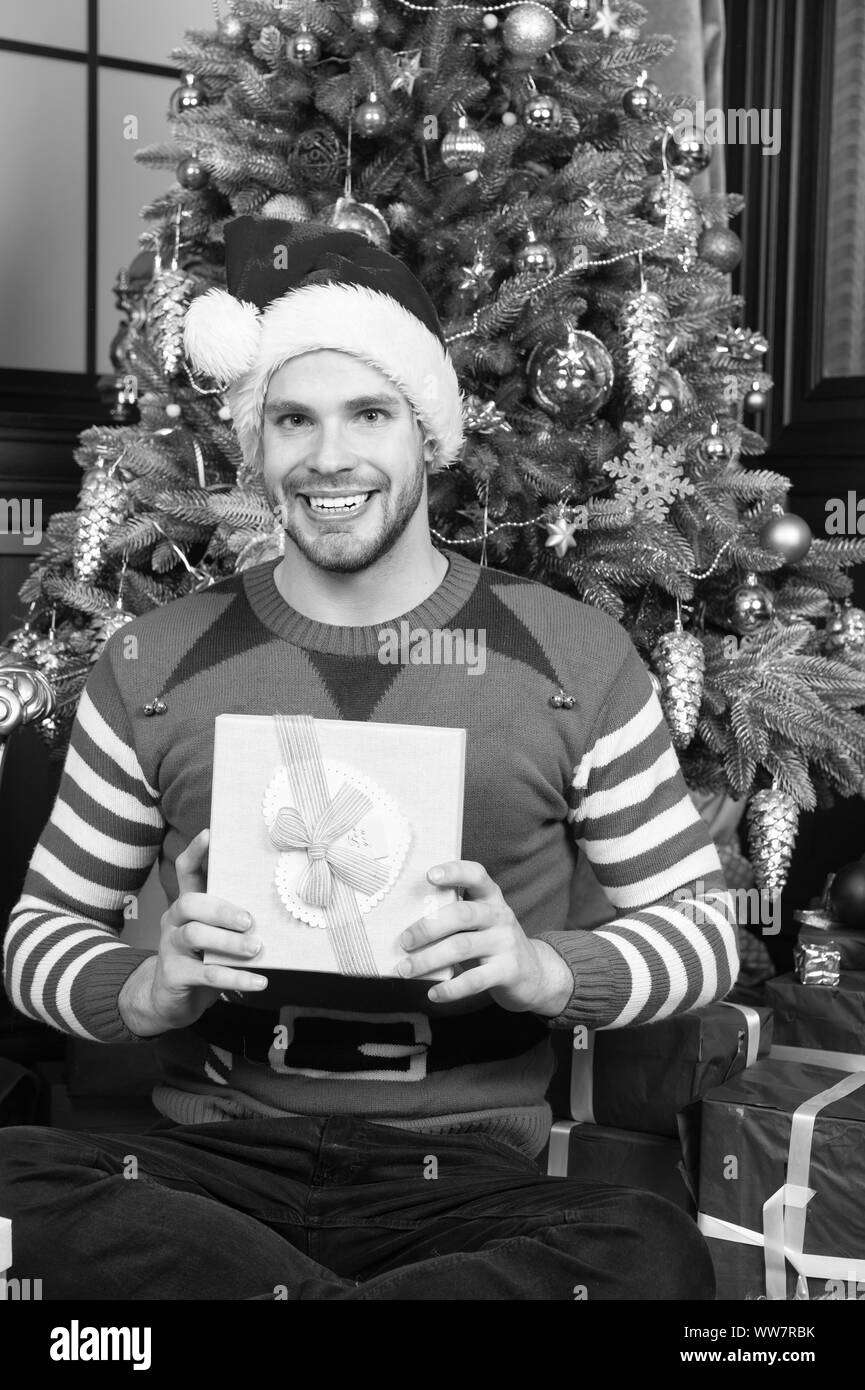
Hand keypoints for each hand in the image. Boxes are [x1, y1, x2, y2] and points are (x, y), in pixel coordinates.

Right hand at [118, 828, 265, 1036]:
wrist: (170, 1001)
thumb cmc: (203, 959)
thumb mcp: (217, 934)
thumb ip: (236, 918)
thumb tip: (279, 901)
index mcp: (187, 905)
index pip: (186, 871)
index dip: (196, 852)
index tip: (210, 834)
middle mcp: (174, 921)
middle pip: (190, 903)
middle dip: (221, 909)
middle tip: (249, 921)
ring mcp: (170, 947)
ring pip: (195, 936)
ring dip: (229, 942)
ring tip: (256, 948)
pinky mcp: (174, 975)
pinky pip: (206, 974)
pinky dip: (235, 978)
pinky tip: (259, 981)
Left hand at [397, 860, 573, 1015]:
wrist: (536, 974)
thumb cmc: (493, 944)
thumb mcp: (482, 922)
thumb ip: (455, 916)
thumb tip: (406, 925)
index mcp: (491, 898)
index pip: (476, 875)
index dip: (454, 872)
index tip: (429, 875)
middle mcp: (500, 916)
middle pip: (462, 914)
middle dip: (428, 927)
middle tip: (404, 941)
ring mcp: (506, 943)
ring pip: (462, 947)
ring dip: (428, 959)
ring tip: (406, 969)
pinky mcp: (508, 971)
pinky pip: (474, 980)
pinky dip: (450, 988)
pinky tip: (433, 993)